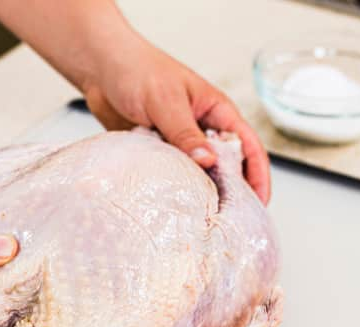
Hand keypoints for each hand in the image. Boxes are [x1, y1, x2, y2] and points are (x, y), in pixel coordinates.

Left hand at [82, 39, 270, 202]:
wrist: (100, 70)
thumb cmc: (138, 71)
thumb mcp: (167, 102)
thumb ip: (185, 133)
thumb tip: (208, 162)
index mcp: (216, 111)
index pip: (248, 146)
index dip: (258, 175)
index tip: (259, 203)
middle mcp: (201, 129)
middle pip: (226, 166)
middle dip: (231, 193)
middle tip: (228, 222)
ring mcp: (179, 143)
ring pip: (197, 174)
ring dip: (199, 193)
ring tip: (201, 220)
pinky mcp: (157, 152)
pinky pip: (170, 175)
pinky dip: (172, 188)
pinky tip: (170, 205)